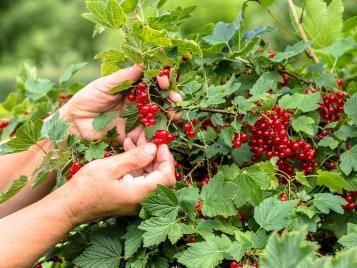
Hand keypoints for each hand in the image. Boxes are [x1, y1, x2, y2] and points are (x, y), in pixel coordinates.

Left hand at [60, 64, 181, 143]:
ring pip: (157, 117)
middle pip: (158, 101)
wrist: (74, 125)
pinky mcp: (133, 136)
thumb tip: (142, 64)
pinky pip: (147, 135)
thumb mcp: (104, 86)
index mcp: (131, 89)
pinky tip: (163, 131)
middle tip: (177, 100)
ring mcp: (136, 120)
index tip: (165, 81)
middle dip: (170, 100)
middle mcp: (136, 104)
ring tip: (176, 114)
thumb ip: (123, 78)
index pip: (150, 84)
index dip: (160, 82)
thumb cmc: (86, 100)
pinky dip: (156, 133)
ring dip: (168, 116)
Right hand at [63, 143, 174, 224]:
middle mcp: (142, 201)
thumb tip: (153, 148)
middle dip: (158, 158)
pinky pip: (141, 181)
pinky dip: (138, 166)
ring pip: (151, 178)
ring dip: (147, 160)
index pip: (167, 177)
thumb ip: (135, 158)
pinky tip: (129, 152)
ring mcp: (136, 201)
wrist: (70, 207)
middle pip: (162, 178)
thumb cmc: (86, 187)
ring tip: (135, 142)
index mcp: (139, 194)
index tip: (161, 144)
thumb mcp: (110, 167)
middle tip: (149, 142)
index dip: (167, 159)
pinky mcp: (129, 198)